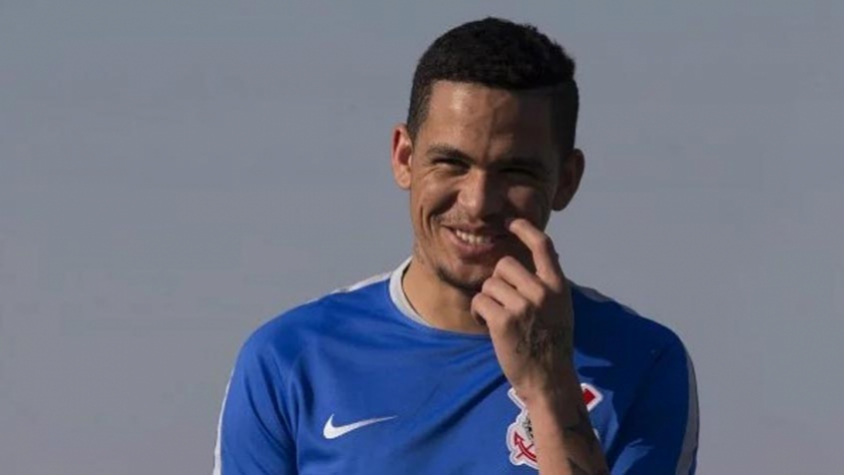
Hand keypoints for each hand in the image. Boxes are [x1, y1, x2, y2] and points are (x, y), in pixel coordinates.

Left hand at [471, 218, 574, 401]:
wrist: (549, 379)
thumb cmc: (551, 344)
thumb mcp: (561, 308)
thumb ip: (547, 284)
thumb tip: (536, 257)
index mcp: (558, 286)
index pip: (543, 246)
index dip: (525, 229)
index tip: (512, 221)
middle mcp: (542, 292)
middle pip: (504, 265)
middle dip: (498, 282)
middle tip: (505, 304)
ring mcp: (523, 306)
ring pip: (490, 284)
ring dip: (488, 300)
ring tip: (500, 320)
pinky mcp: (503, 320)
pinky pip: (480, 301)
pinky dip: (479, 313)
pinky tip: (490, 327)